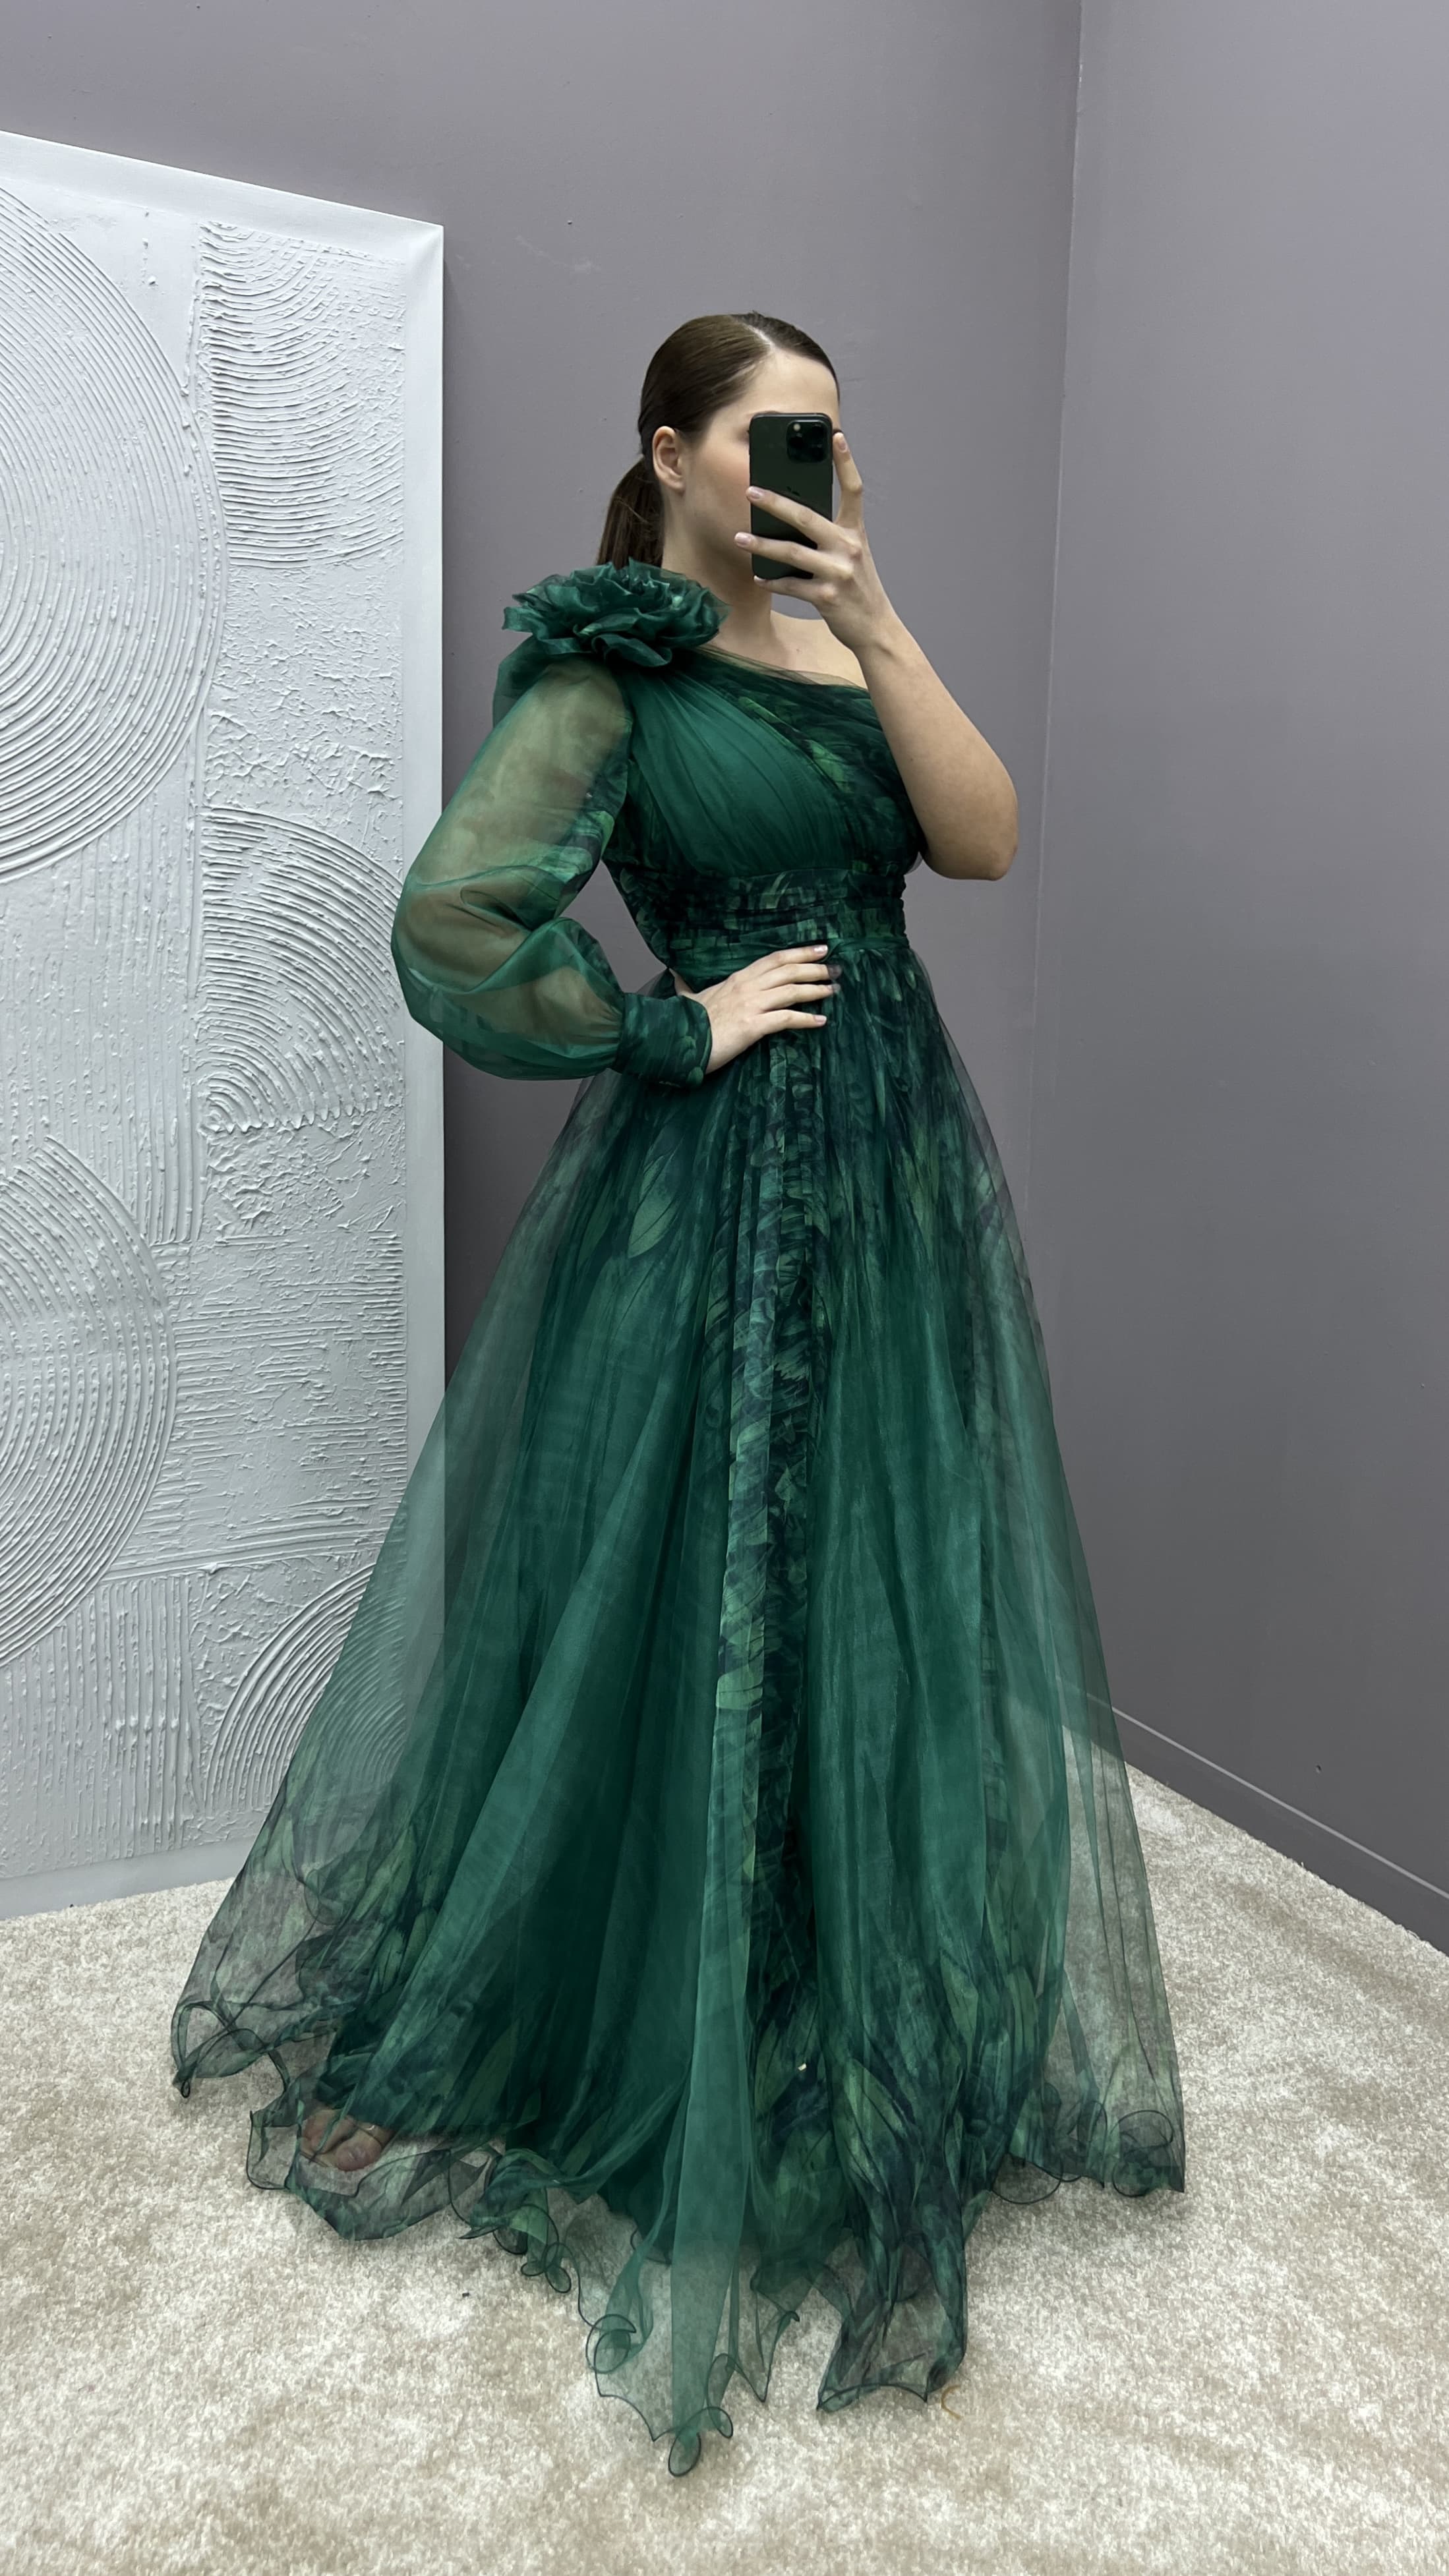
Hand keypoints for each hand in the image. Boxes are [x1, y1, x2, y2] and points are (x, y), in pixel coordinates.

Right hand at [671, 944, 840, 1075]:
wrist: (676, 1040)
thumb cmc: (685, 1023)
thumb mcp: (689, 999)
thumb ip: (688, 988)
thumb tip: (676, 977)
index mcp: (737, 978)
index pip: (774, 959)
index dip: (799, 952)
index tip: (820, 949)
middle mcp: (747, 986)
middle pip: (788, 970)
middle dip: (815, 968)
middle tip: (835, 969)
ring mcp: (751, 1004)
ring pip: (792, 990)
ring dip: (816, 990)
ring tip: (834, 991)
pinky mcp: (753, 1025)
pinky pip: (787, 1018)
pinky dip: (807, 1019)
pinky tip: (821, 1021)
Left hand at [735, 431, 894, 658]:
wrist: (875, 628)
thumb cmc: (857, 589)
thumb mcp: (851, 556)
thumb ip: (829, 537)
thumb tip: (790, 520)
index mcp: (855, 533)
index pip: (854, 490)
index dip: (846, 462)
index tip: (834, 436)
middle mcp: (849, 548)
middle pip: (807, 517)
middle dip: (775, 503)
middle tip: (751, 491)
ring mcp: (838, 572)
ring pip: (792, 552)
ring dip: (762, 545)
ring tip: (739, 538)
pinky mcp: (827, 597)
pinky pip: (791, 585)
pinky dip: (772, 581)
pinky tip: (758, 576)